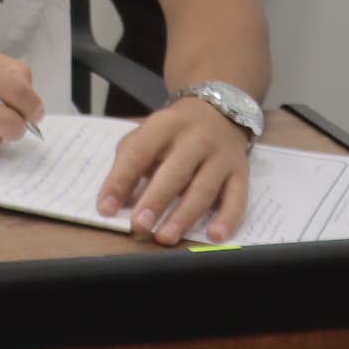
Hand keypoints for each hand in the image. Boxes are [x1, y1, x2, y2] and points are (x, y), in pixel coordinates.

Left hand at [97, 96, 250, 244]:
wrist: (218, 112)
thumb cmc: (173, 132)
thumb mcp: (147, 136)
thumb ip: (129, 165)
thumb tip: (112, 204)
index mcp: (164, 125)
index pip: (139, 153)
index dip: (120, 182)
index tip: (106, 209)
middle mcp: (196, 138)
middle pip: (174, 172)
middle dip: (156, 200)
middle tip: (140, 225)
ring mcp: (221, 156)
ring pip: (204, 188)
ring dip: (184, 216)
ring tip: (166, 237)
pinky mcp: (241, 173)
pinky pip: (237, 198)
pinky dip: (228, 218)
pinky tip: (216, 236)